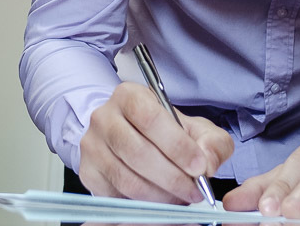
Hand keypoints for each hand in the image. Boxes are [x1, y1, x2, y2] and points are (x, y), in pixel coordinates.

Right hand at [79, 82, 232, 202]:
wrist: (136, 137)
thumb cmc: (166, 132)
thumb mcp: (196, 129)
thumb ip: (211, 142)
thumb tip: (208, 163)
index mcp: (129, 96)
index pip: (150, 119)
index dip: (177, 146)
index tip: (199, 166)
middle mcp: (104, 117)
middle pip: (138, 152)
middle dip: (172, 177)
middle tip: (194, 190)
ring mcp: (92, 146)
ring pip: (127, 178)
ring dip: (160, 195)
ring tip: (181, 197)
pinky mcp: (88, 172)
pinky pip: (116, 195)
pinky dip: (143, 203)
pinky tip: (161, 199)